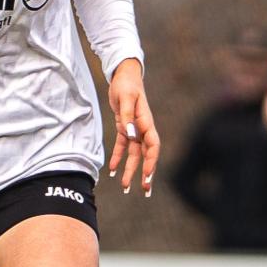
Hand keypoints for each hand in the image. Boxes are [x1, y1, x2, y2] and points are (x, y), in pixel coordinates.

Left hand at [107, 59, 160, 195]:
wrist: (123, 75)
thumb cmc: (126, 84)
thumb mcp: (126, 98)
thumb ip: (128, 117)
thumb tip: (131, 135)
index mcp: (146, 123)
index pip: (153, 146)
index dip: (152, 162)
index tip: (148, 176)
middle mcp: (143, 129)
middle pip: (146, 155)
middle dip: (146, 174)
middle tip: (146, 191)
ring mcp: (134, 129)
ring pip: (134, 155)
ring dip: (131, 171)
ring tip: (126, 187)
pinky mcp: (124, 127)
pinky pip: (122, 146)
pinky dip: (118, 158)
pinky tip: (113, 171)